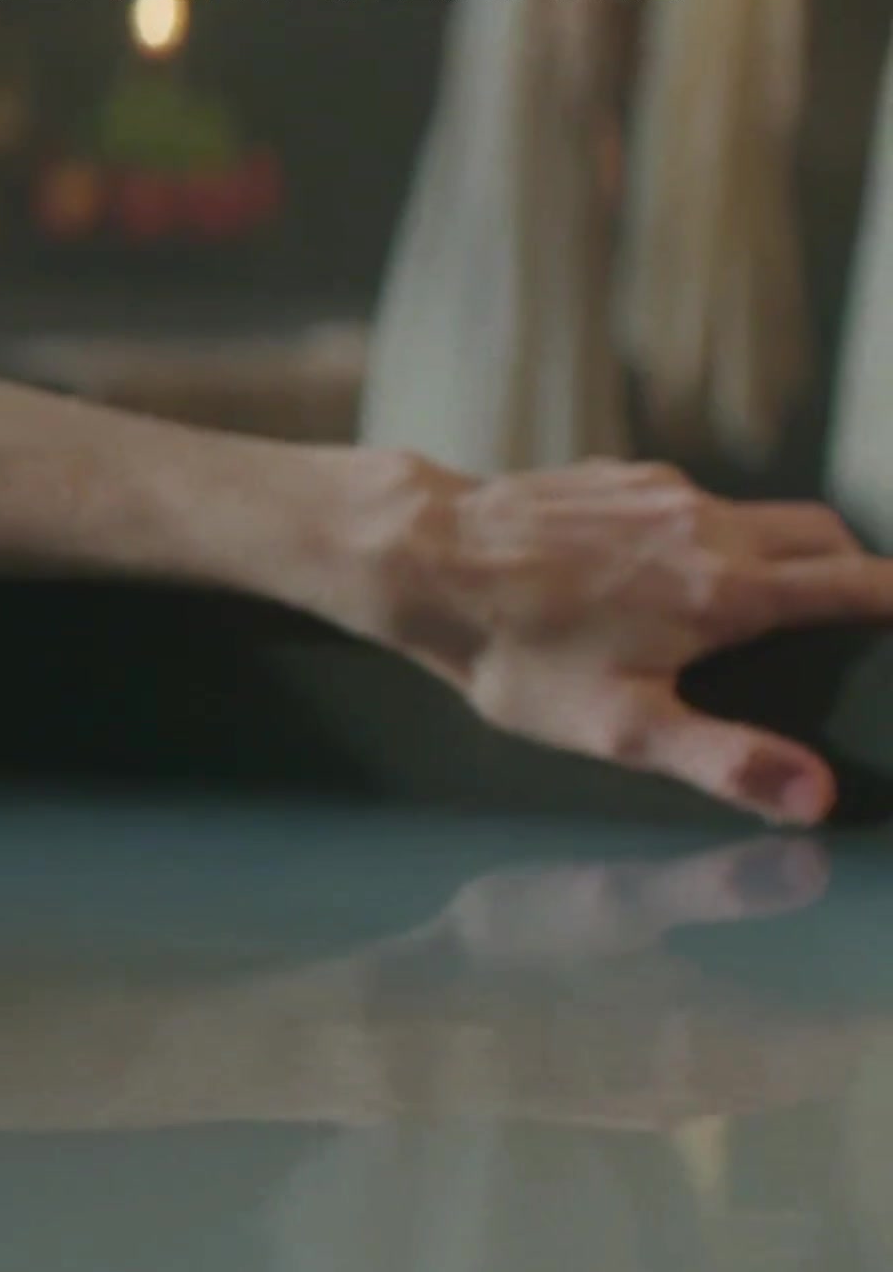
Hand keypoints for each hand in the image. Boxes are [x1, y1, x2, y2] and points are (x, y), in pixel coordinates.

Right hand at [317, 837, 866, 1127]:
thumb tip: (820, 864)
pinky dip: (729, 1039)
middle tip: (826, 934)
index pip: (840, 1037)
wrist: (402, 1025)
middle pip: (806, 1060)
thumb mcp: (612, 899)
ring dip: (777, 1026)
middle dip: (826, 1005)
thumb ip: (719, 885)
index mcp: (723, 1047)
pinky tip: (691, 991)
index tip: (865, 934)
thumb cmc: (511, 959)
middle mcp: (706, 1092)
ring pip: (758, 1073)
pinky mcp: (614, 1101)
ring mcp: (658, 1103)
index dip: (863, 993)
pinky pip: (709, 1077)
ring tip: (773, 955)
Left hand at [366, 457, 892, 824]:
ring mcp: (659, 491)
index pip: (859, 583)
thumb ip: (723, 760)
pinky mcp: (615, 477)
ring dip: (777, 551)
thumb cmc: (514, 649)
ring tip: (764, 601)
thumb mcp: (618, 726)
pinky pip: (689, 502)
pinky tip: (664, 574)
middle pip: (823, 535)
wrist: (422, 557)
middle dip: (854, 570)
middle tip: (856, 613)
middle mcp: (708, 524)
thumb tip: (815, 794)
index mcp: (729, 586)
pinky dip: (707, 534)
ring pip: (755, 514)